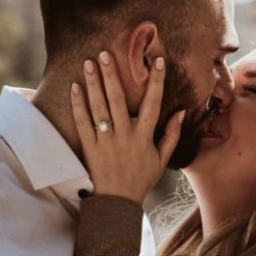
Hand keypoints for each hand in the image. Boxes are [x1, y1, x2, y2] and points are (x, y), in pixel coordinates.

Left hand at [70, 52, 184, 204]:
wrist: (117, 203)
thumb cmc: (141, 178)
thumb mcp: (162, 159)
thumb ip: (172, 134)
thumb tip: (181, 111)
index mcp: (144, 136)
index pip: (153, 103)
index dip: (156, 81)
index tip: (157, 60)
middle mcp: (125, 135)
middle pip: (118, 99)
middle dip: (112, 75)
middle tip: (105, 53)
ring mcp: (105, 140)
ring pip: (99, 107)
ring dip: (94, 83)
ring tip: (89, 62)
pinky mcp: (89, 147)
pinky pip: (82, 122)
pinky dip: (78, 104)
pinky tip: (74, 86)